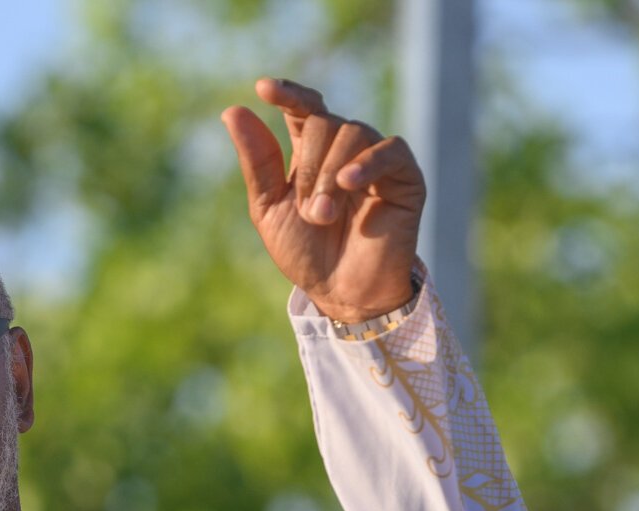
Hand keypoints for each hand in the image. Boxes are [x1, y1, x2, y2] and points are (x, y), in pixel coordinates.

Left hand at [222, 77, 424, 321]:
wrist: (340, 292)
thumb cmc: (306, 254)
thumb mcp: (269, 208)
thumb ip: (257, 161)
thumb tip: (233, 111)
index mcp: (312, 153)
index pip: (303, 107)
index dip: (287, 93)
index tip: (264, 89)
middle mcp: (345, 150)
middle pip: (323, 122)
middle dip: (307, 166)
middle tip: (308, 211)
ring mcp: (377, 160)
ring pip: (352, 133)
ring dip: (329, 175)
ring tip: (323, 216)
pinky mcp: (406, 177)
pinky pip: (390, 149)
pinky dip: (367, 163)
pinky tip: (348, 183)